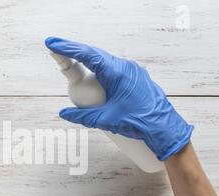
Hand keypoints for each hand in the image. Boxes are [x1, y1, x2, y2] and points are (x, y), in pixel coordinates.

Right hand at [45, 37, 192, 160]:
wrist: (165, 129)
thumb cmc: (139, 123)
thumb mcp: (106, 120)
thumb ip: (82, 116)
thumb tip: (64, 113)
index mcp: (116, 73)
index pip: (87, 55)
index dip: (68, 48)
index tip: (53, 44)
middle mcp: (125, 67)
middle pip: (95, 54)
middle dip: (74, 51)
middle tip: (56, 49)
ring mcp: (133, 70)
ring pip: (105, 60)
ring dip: (88, 59)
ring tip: (72, 60)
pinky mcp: (137, 77)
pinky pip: (114, 68)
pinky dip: (100, 68)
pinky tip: (95, 75)